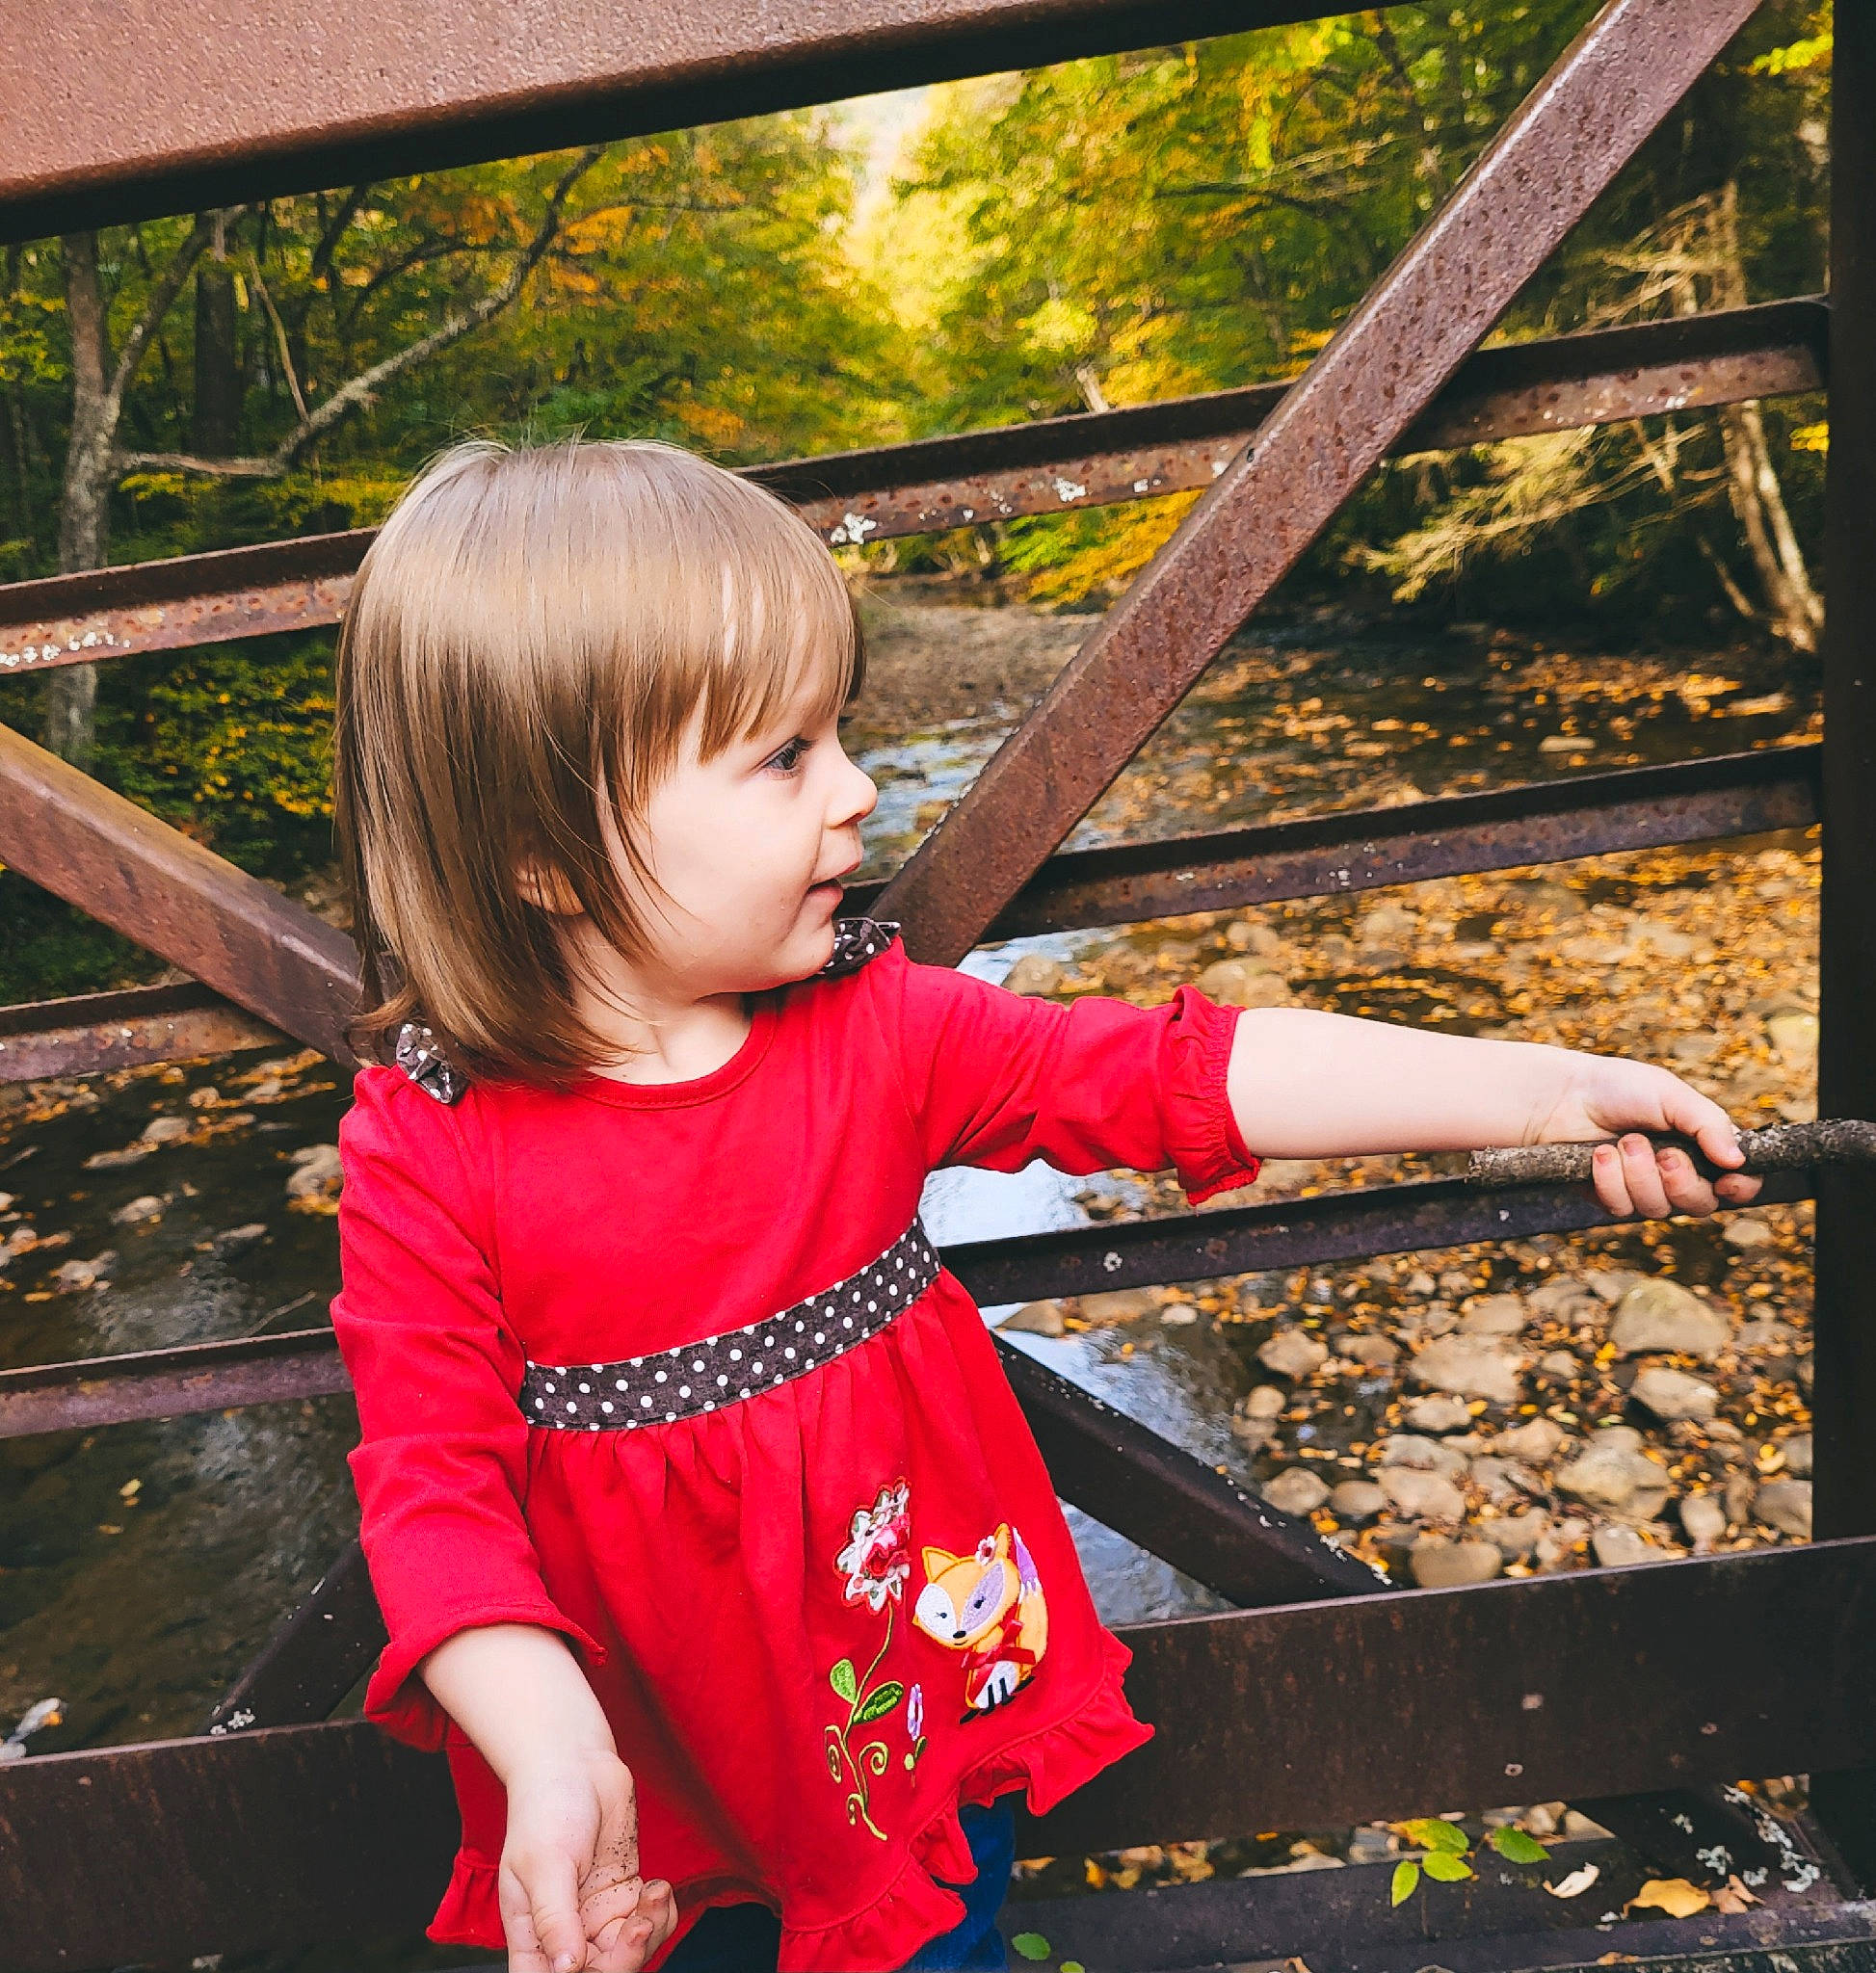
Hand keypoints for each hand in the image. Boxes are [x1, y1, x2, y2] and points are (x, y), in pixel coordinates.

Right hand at [497, 1749, 677, 1972]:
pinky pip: (650, 1923)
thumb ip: (555, 1918)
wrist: (575, 1762)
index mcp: (532, 1936)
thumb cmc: (546, 1808)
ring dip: (650, 1933)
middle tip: (640, 1926)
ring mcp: (597, 1915)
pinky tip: (658, 1887)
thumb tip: (566, 1971)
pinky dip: (662, 1914)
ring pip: (630, 1954)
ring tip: (654, 1893)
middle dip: (625, 1958)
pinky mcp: (624, 1893)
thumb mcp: (544, 1864)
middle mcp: (565, 1932)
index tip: (593, 1961)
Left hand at [1540, 1056, 1761, 1219]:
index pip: (1737, 1181)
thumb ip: (1708, 1124)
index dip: (1740, 1188)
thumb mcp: (1671, 1095)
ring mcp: (1643, 1188)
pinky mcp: (1610, 1198)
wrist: (1562, 1095)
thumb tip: (1739, 1161)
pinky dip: (1611, 1180)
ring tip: (1624, 1141)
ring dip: (1640, 1175)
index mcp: (1701, 1146)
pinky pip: (1622, 1208)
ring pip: (1659, 1209)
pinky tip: (1599, 1153)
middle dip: (1682, 1181)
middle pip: (1701, 1204)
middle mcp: (1677, 1172)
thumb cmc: (1620, 1088)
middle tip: (1664, 1154)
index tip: (1728, 1181)